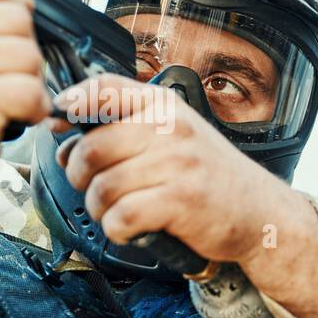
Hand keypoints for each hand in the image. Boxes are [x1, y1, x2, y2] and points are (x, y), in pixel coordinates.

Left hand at [54, 74, 317, 317]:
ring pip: (102, 187)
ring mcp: (176, 164)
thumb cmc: (206, 176)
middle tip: (91, 186)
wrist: (259, 212)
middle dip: (79, 174)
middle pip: (92, 147)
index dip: (73, 103)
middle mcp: (170, 128)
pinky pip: (121, 217)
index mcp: (164, 106)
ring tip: (115, 211)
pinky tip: (130, 229)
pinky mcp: (180, 201)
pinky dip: (116, 230)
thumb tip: (64, 141)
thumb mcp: (173, 136)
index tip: (58, 121)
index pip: (106, 88)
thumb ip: (125, 130)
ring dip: (98, 208)